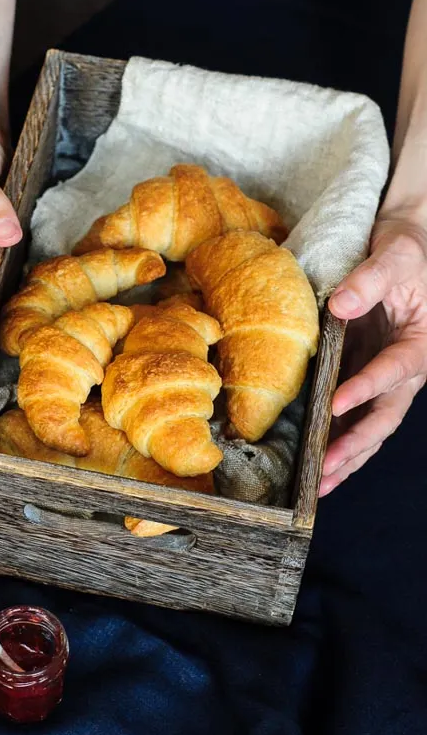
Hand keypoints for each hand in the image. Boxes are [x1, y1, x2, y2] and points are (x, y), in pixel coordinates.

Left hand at [321, 209, 426, 495]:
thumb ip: (370, 280)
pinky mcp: (367, 378)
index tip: (336, 404)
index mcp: (420, 343)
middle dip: (355, 445)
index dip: (367, 389)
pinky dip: (340, 442)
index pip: (394, 371)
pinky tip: (318, 467)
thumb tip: (342, 304)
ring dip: (348, 457)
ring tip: (319, 485)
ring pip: (372, 427)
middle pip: (385, 416)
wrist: (405, 249)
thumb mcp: (394, 256)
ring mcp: (387, 378)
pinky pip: (357, 417)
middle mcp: (407, 369)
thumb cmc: (406, 252)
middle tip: (324, 468)